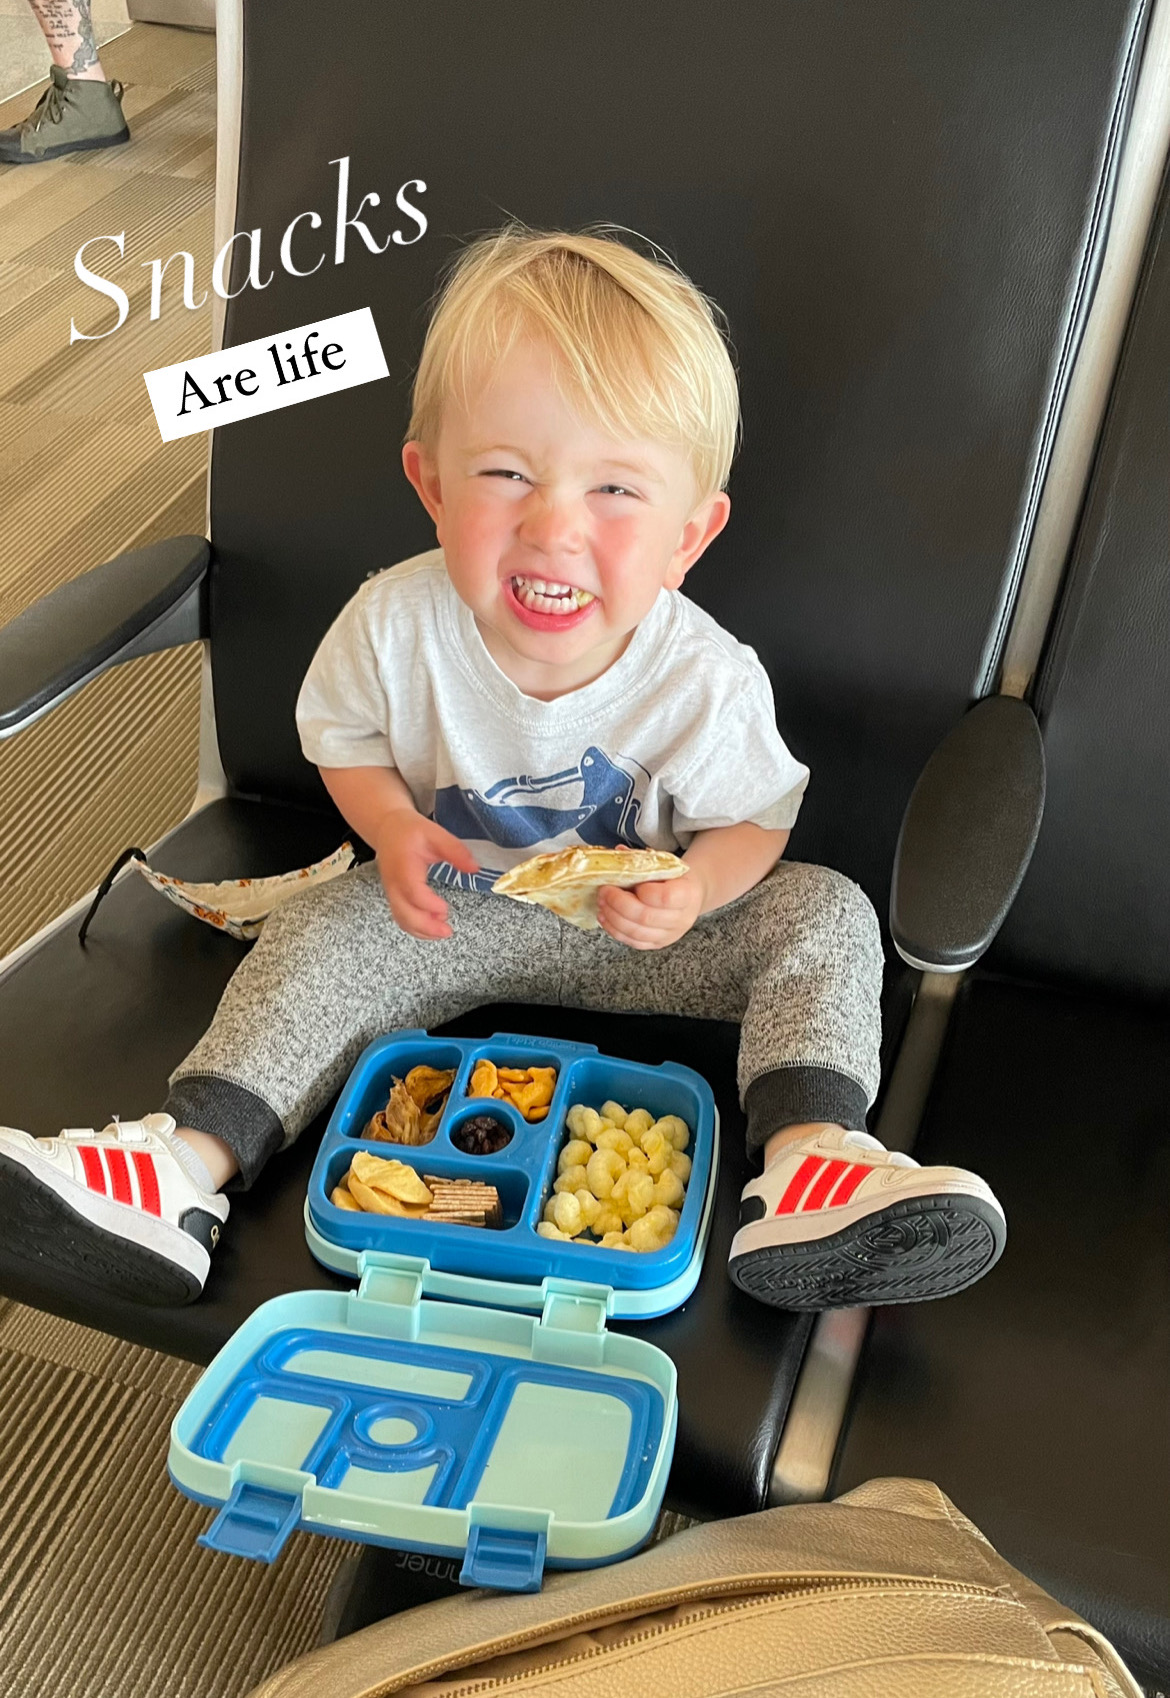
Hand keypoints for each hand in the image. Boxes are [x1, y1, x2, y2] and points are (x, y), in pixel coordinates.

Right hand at [370, 809, 478, 939]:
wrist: (387, 829)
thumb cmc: (410, 831)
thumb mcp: (435, 834)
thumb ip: (455, 851)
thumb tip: (475, 869)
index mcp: (403, 867)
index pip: (413, 892)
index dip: (428, 905)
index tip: (446, 910)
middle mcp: (394, 884)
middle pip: (404, 913)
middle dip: (425, 927)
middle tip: (447, 931)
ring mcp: (392, 893)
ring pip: (402, 919)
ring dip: (421, 930)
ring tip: (443, 932)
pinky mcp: (394, 897)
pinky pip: (401, 917)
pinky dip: (416, 927)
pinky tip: (433, 928)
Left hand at [596, 867, 705, 949]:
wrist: (689, 896)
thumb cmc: (674, 878)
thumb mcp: (665, 864)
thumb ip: (643, 860)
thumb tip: (618, 852)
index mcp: (688, 894)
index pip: (665, 897)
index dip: (644, 891)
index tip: (630, 881)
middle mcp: (682, 918)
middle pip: (646, 917)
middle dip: (619, 904)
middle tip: (604, 892)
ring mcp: (670, 934)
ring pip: (637, 933)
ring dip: (614, 918)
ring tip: (602, 904)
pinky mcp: (657, 944)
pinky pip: (634, 942)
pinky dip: (615, 931)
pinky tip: (605, 918)